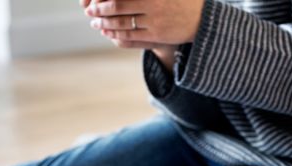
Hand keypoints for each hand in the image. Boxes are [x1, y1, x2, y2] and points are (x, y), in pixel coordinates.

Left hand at [85, 0, 205, 45]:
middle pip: (116, 6)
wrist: (202, 18)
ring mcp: (154, 20)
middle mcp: (152, 2)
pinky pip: (130, 36)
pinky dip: (116, 34)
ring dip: (105, 23)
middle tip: (89, 11)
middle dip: (99, 10)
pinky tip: (108, 32)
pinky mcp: (157, 35)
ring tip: (96, 23)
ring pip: (121, 22)